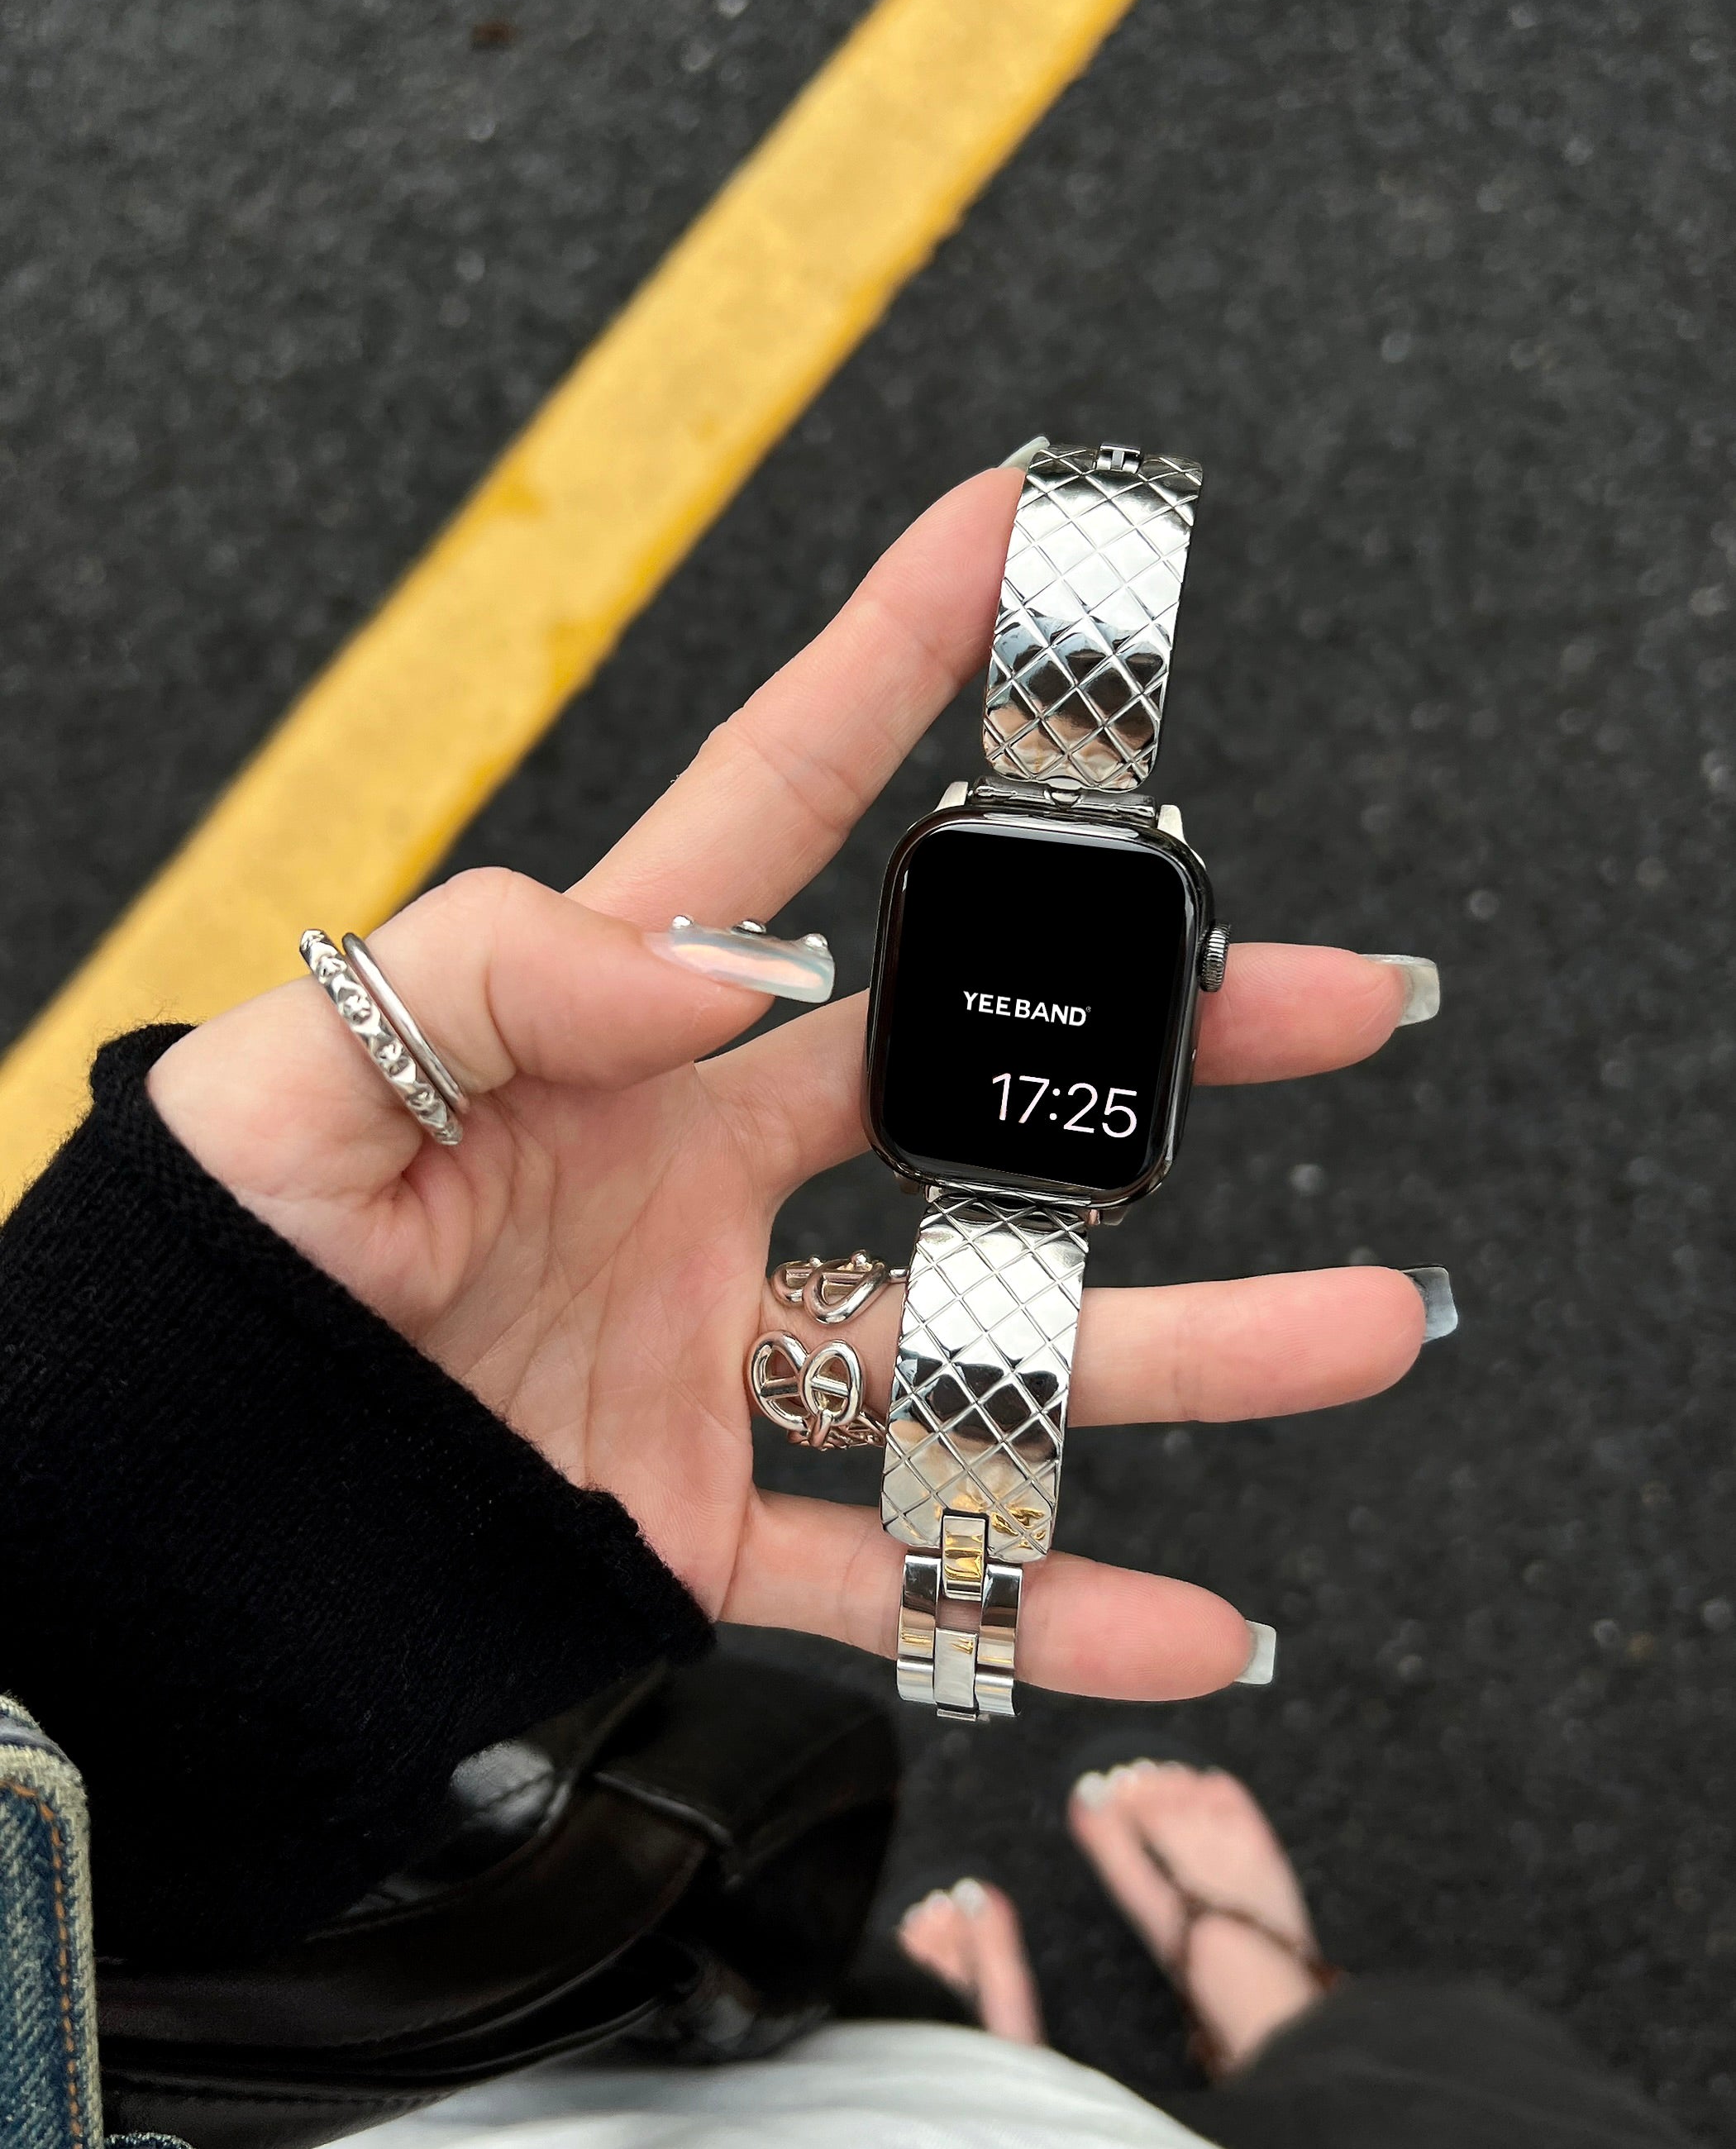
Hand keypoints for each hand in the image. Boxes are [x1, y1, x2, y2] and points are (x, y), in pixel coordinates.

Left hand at [148, 468, 1428, 1701]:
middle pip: (968, 1089)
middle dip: (1152, 1034)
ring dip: (1185, 1347)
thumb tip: (728, 958)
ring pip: (989, 1349)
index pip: (776, 812)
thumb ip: (496, 977)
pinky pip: (899, 1574)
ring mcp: (714, 1354)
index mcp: (606, 1033)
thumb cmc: (191, 1266)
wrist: (135, 1510)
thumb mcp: (289, 1080)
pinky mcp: (693, 1522)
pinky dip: (1045, 1608)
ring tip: (1365, 1319)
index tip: (1023, 528)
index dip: (895, 659)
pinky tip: (1193, 1620)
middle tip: (1323, 995)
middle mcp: (695, 1180)